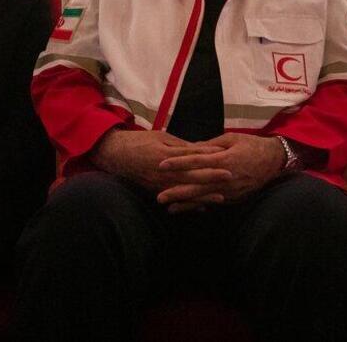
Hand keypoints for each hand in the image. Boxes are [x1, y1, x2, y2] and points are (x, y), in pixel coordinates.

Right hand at [90, 129, 230, 195]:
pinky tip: (201, 207)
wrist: (115, 154)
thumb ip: (183, 147)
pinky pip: (176, 199)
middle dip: (213, 182)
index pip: (195, 163)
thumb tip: (204, 149)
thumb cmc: (140, 142)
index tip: (230, 168)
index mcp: (168, 159)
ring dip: (203, 197)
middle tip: (231, 183)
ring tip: (220, 199)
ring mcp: (160, 186)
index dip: (212, 166)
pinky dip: (189, 204)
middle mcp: (165, 175)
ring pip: (186, 193)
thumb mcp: (163, 138)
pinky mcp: (155, 192)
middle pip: (193, 180)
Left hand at [155, 133, 284, 211]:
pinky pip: (214, 203)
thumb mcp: (231, 139)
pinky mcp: (234, 198)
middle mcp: (225, 177)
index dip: (178, 163)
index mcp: (223, 159)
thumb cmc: (252, 145)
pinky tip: (187, 209)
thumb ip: (210, 144)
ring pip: (204, 198)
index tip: (161, 165)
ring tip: (169, 208)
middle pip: (197, 185)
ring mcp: (230, 190)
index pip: (196, 161)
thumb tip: (192, 147)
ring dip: (186, 204)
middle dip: (177, 192)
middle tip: (159, 197)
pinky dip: (200, 206)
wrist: (275, 161)